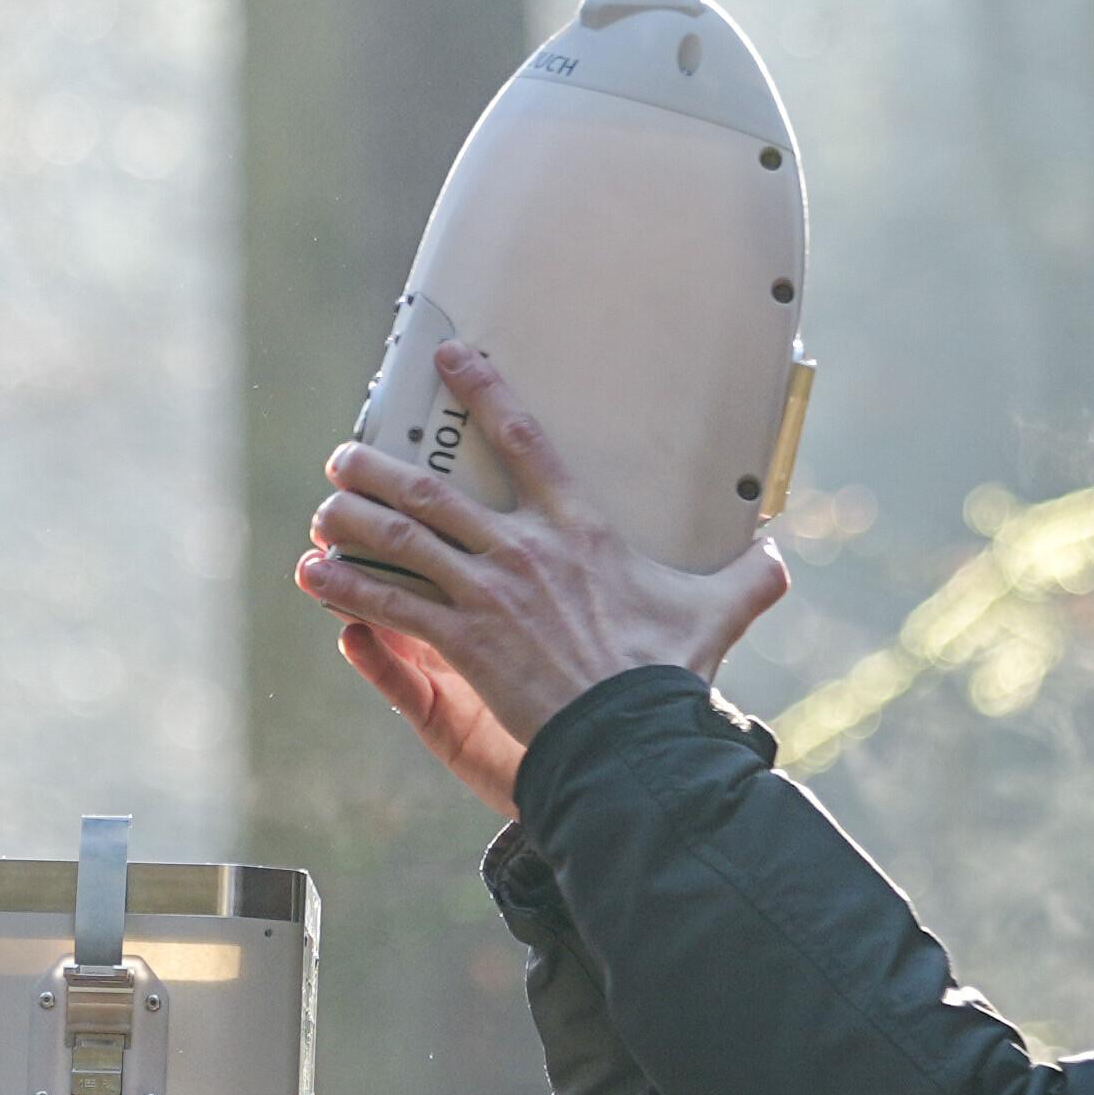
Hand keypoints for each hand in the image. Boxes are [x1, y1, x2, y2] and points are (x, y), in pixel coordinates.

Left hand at [294, 342, 790, 817]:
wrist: (633, 734)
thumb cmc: (672, 675)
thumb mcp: (718, 614)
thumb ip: (747, 580)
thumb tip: (781, 559)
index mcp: (580, 530)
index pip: (527, 443)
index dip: (484, 394)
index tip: (449, 360)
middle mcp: (525, 549)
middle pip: (436, 489)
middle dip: (381, 467)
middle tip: (344, 456)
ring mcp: (489, 593)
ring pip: (403, 538)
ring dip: (352, 518)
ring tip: (322, 507)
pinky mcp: (463, 641)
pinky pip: (390, 604)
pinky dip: (346, 586)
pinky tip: (312, 574)